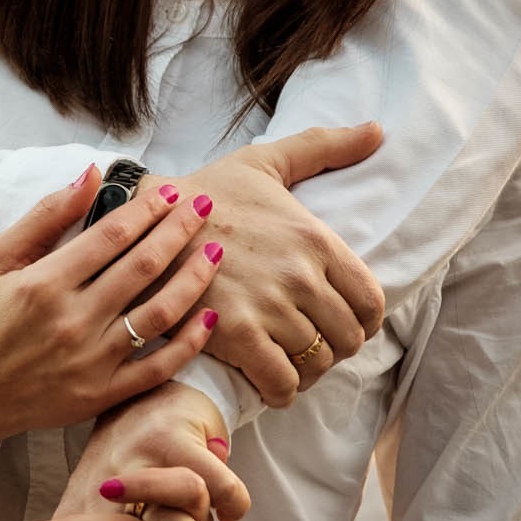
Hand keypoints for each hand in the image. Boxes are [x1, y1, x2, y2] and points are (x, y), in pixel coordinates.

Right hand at [0, 169, 223, 473]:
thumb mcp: (1, 258)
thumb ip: (45, 215)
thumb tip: (90, 175)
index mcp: (45, 283)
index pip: (110, 236)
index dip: (146, 210)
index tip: (170, 193)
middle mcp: (72, 320)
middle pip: (142, 267)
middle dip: (179, 232)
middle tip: (203, 208)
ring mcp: (92, 360)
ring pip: (159, 314)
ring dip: (193, 279)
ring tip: (214, 253)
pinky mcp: (105, 393)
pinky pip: (159, 366)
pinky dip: (189, 341)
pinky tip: (211, 316)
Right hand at [145, 123, 386, 405]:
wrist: (142, 218)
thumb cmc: (206, 192)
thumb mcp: (266, 162)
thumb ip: (324, 147)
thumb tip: (377, 130)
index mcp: (315, 240)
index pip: (370, 304)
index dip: (360, 321)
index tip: (337, 322)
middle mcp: (300, 276)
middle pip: (347, 339)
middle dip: (332, 347)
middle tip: (308, 342)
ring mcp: (269, 307)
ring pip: (316, 364)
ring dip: (305, 370)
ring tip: (287, 360)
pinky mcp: (235, 335)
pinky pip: (282, 383)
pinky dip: (282, 390)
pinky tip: (269, 380)